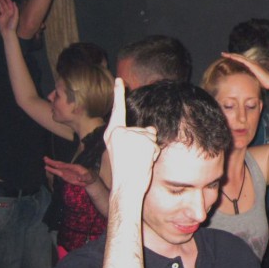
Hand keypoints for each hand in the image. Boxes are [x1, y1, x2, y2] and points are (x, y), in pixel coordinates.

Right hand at [0, 0, 19, 35]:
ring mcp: (3, 15)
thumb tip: (14, 2)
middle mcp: (7, 12)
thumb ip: (15, 10)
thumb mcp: (16, 17)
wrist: (8, 32)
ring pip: (0, 7)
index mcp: (12, 12)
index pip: (9, 3)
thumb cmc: (13, 25)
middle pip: (4, 4)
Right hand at [44, 157, 96, 186]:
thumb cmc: (89, 177)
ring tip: (45, 161)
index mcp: (76, 167)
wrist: (88, 179)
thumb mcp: (88, 178)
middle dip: (53, 162)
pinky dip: (53, 170)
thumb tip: (79, 179)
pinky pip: (58, 172)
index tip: (56, 165)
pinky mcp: (65, 175)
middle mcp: (70, 168)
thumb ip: (84, 178)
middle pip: (61, 164)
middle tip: (46, 158)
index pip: (67, 166)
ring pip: (58, 167)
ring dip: (51, 165)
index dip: (61, 166)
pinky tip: (48, 167)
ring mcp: (67, 171)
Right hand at [105, 78, 158, 193]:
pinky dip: (153, 154)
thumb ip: (136, 137)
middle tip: (134, 161)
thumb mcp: (127, 151)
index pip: (117, 111)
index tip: (119, 79)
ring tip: (138, 162)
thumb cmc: (126, 173)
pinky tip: (144, 162)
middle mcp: (119, 132)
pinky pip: (155, 144)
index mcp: (112, 134)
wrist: (125, 187)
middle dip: (145, 145)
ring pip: (151, 137)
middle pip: (144, 130)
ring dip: (150, 150)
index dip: (118, 94)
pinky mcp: (142, 140)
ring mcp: (130, 135)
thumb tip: (151, 129)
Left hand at [221, 52, 268, 90]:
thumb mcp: (255, 80)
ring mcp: (252, 63)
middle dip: (231, 55)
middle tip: (223, 54)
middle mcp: (252, 63)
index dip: (234, 59)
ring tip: (224, 54)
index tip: (227, 58)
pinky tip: (230, 56)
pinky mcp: (252, 65)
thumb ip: (250, 79)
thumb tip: (245, 83)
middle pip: (239, 57)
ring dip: (231, 55)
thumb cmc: (265, 83)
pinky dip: (236, 57)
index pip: (241, 61)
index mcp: (252, 66)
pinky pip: (242, 60)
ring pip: (239, 57)